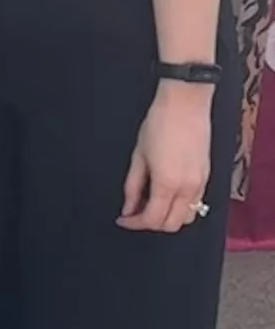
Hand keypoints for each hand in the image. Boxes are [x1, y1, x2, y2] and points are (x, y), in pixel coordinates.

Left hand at [120, 81, 215, 233]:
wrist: (185, 104)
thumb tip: (128, 208)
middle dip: (151, 223)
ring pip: (186, 218)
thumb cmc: (159, 124)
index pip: (152, 219)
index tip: (122, 219)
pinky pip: (196, 204)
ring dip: (168, 217)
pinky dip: (180, 207)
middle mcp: (188, 189)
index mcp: (167, 183)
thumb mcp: (138, 156)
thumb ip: (132, 186)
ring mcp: (201, 184)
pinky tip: (166, 195)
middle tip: (135, 212)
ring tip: (150, 203)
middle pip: (171, 225)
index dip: (134, 223)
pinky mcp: (207, 177)